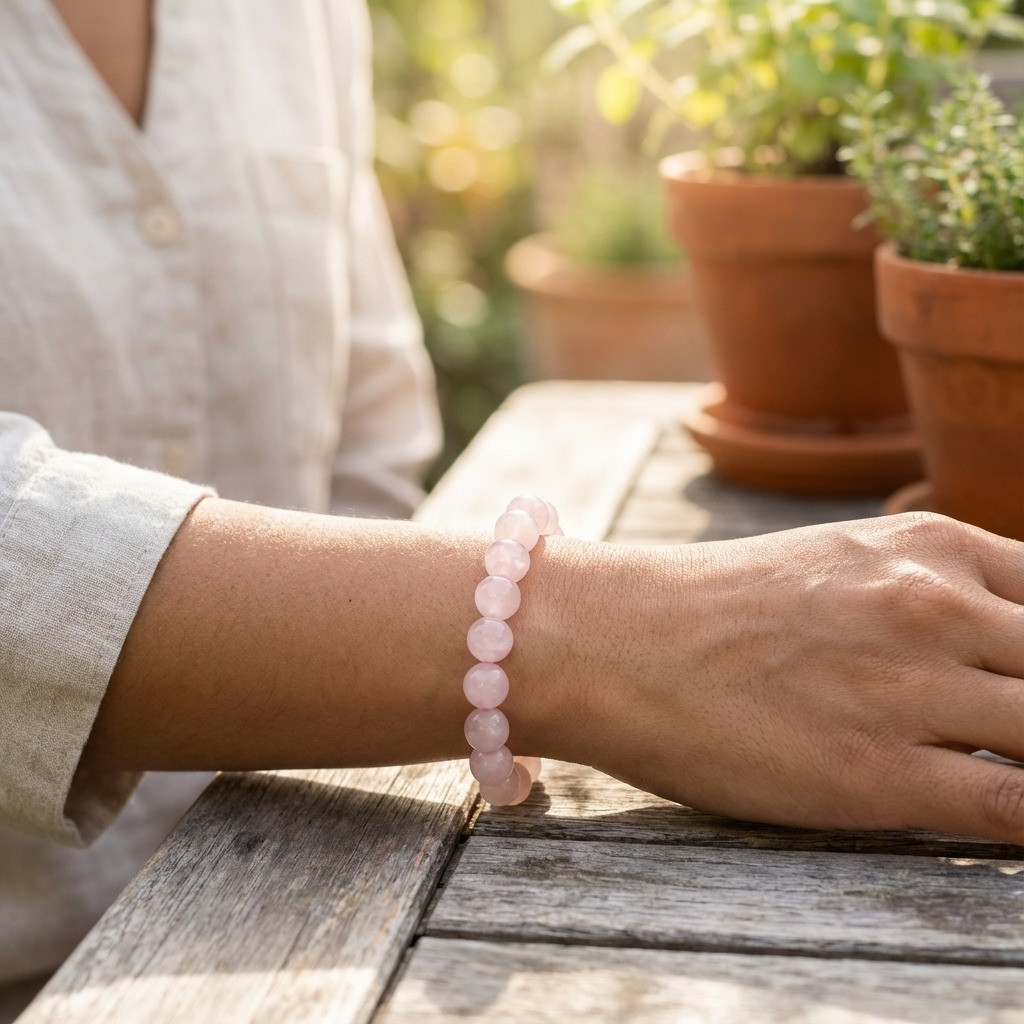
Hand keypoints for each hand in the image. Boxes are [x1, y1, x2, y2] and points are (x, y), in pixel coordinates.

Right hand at [551, 513, 1023, 842]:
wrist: (615, 639)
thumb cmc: (717, 606)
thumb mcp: (841, 560)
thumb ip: (931, 590)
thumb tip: (997, 642)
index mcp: (933, 548)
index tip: (1021, 681)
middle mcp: (936, 608)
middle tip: (1010, 729)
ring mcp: (911, 690)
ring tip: (997, 763)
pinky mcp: (879, 774)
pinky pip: (1015, 809)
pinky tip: (1004, 821)